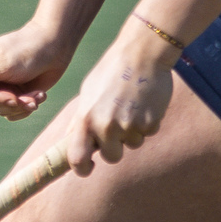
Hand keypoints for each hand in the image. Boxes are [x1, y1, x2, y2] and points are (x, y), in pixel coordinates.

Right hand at [0, 22, 74, 122]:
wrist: (56, 47)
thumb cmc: (26, 50)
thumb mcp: (1, 64)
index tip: (13, 97)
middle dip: (12, 104)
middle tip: (30, 98)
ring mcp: (0, 86)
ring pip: (3, 111)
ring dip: (23, 106)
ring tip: (38, 96)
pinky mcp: (15, 94)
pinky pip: (15, 113)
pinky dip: (28, 107)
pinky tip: (40, 95)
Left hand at [60, 26, 175, 174]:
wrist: (142, 53)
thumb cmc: (112, 71)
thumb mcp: (89, 92)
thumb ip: (80, 119)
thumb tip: (70, 141)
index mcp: (86, 118)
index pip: (77, 158)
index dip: (81, 168)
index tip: (87, 167)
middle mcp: (106, 126)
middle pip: (111, 156)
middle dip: (115, 146)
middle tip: (118, 125)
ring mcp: (129, 126)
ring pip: (132, 144)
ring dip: (133, 131)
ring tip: (132, 104)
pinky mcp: (150, 123)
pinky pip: (148, 133)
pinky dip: (147, 122)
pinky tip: (145, 101)